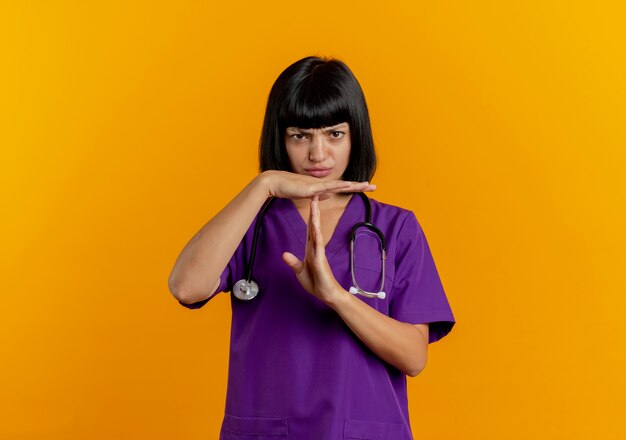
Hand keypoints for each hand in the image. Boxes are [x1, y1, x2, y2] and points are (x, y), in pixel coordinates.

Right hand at [259, 170, 374, 200]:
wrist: (274, 182)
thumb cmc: (288, 188)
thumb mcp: (306, 194)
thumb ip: (318, 195)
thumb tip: (328, 196)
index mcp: (322, 186)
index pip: (342, 187)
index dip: (354, 187)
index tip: (366, 188)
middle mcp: (322, 183)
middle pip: (345, 185)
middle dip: (360, 186)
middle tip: (375, 186)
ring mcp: (317, 184)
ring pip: (340, 184)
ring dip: (354, 185)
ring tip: (367, 185)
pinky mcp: (311, 187)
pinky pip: (327, 187)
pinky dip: (339, 185)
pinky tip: (348, 184)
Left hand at [281, 195, 344, 303]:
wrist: (327, 294)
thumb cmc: (316, 283)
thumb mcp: (299, 272)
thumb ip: (293, 262)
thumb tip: (283, 254)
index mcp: (311, 249)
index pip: (309, 229)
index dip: (309, 216)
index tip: (309, 204)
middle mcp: (315, 247)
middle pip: (313, 225)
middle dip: (313, 210)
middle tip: (314, 194)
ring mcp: (319, 252)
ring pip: (316, 231)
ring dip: (315, 217)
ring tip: (314, 204)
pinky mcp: (320, 259)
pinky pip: (318, 244)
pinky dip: (316, 233)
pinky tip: (315, 224)